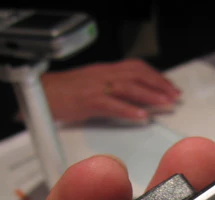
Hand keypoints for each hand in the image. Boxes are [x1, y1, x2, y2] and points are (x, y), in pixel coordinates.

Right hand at [41, 59, 181, 123]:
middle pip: (138, 74)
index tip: (171, 88)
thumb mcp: (92, 86)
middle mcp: (103, 75)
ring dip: (150, 96)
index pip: (136, 67)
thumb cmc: (63, 93)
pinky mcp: (88, 101)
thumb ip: (112, 90)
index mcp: (105, 70)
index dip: (156, 76)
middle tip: (174, 97)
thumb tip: (134, 100)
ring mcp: (96, 87)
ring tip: (165, 105)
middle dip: (159, 85)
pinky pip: (112, 104)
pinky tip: (142, 117)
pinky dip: (129, 110)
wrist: (39, 93)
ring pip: (129, 87)